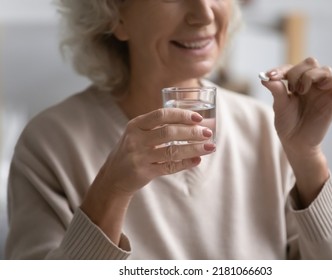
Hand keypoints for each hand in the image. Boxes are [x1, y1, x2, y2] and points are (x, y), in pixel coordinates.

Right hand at [96, 108, 214, 196]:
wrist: (113, 177)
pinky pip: (169, 167)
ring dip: (194, 148)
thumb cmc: (132, 151)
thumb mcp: (137, 134)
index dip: (182, 115)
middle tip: (208, 133)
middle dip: (192, 132)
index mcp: (136, 125)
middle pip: (169, 132)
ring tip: (210, 147)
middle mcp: (136, 139)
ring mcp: (139, 157)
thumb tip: (192, 123)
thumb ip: (157, 126)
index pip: (161, 115)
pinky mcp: (143, 172)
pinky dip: (185, 163)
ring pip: (171, 151)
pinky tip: (197, 160)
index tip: (198, 117)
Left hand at [262, 57, 331, 157]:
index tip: (270, 76)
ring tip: (301, 92)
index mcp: (297, 83)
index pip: (292, 68)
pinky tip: (319, 88)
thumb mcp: (279, 106)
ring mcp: (324, 91)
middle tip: (291, 88)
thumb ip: (276, 90)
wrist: (296, 143)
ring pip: (325, 69)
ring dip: (311, 76)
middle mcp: (312, 84)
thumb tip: (265, 78)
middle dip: (297, 72)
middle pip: (310, 63)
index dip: (281, 70)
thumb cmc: (288, 124)